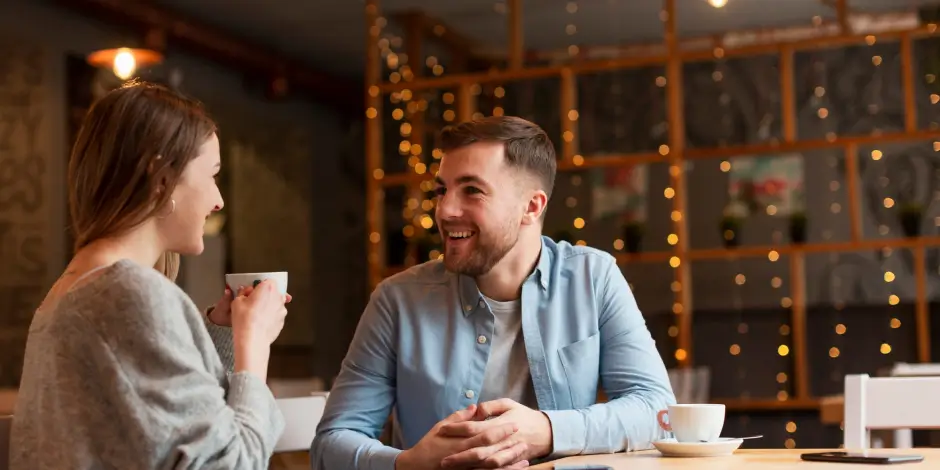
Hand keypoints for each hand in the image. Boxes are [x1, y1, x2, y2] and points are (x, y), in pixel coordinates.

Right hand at [208, 287, 290, 326]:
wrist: (252, 339)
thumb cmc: (244, 319)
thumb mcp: (237, 301)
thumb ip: (243, 292)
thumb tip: (245, 291)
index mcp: (268, 288)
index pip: (267, 281)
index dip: (259, 286)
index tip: (252, 292)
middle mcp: (278, 297)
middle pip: (273, 292)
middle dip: (265, 295)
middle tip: (253, 303)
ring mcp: (282, 310)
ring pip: (275, 304)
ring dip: (268, 306)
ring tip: (256, 314)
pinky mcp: (282, 321)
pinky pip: (276, 315)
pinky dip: (270, 316)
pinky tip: (260, 322)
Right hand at [396, 404, 527, 469]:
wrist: (416, 467)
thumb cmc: (429, 445)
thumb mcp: (441, 427)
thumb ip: (459, 417)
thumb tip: (475, 407)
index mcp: (460, 441)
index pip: (485, 434)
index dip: (502, 430)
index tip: (515, 424)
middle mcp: (465, 456)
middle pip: (492, 451)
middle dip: (509, 445)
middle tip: (524, 438)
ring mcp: (466, 468)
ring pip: (492, 466)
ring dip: (510, 461)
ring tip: (525, 455)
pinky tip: (514, 469)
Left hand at [438, 399, 552, 467]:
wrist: (545, 432)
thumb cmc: (524, 415)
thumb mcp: (509, 404)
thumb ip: (491, 406)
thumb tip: (475, 408)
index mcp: (500, 424)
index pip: (474, 427)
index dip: (457, 429)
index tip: (442, 429)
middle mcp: (502, 440)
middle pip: (477, 450)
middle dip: (459, 456)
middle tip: (442, 459)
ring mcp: (507, 453)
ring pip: (485, 463)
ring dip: (469, 466)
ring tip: (452, 468)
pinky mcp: (510, 462)